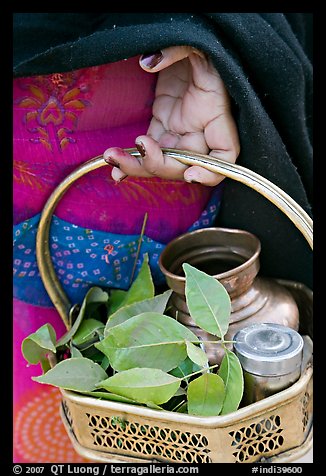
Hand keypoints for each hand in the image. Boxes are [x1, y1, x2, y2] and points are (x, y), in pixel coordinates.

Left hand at [103, 46, 239, 185]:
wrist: (188, 40)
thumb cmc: (200, 43)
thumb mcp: (196, 43)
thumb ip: (178, 51)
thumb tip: (149, 62)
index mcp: (215, 115)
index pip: (225, 155)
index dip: (211, 172)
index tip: (189, 174)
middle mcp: (199, 131)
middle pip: (183, 165)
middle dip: (158, 164)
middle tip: (137, 148)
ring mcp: (179, 132)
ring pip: (161, 163)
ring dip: (137, 166)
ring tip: (112, 158)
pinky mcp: (162, 126)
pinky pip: (148, 151)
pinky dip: (132, 161)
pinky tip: (115, 167)